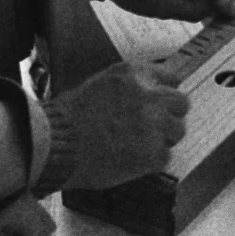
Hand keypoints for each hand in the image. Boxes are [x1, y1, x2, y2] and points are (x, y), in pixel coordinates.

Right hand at [51, 63, 189, 189]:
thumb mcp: (102, 85)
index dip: (164, 95)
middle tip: (151, 128)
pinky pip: (165, 156)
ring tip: (136, 145)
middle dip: (169, 116)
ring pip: (177, 130)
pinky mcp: (153, 152)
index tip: (159, 105)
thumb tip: (153, 95)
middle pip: (181, 103)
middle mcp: (149, 95)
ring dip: (162, 139)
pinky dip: (150, 161)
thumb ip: (132, 87)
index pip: (171, 79)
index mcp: (135, 74)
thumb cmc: (69, 118)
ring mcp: (154, 124)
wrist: (54, 145)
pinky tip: (129, 159)